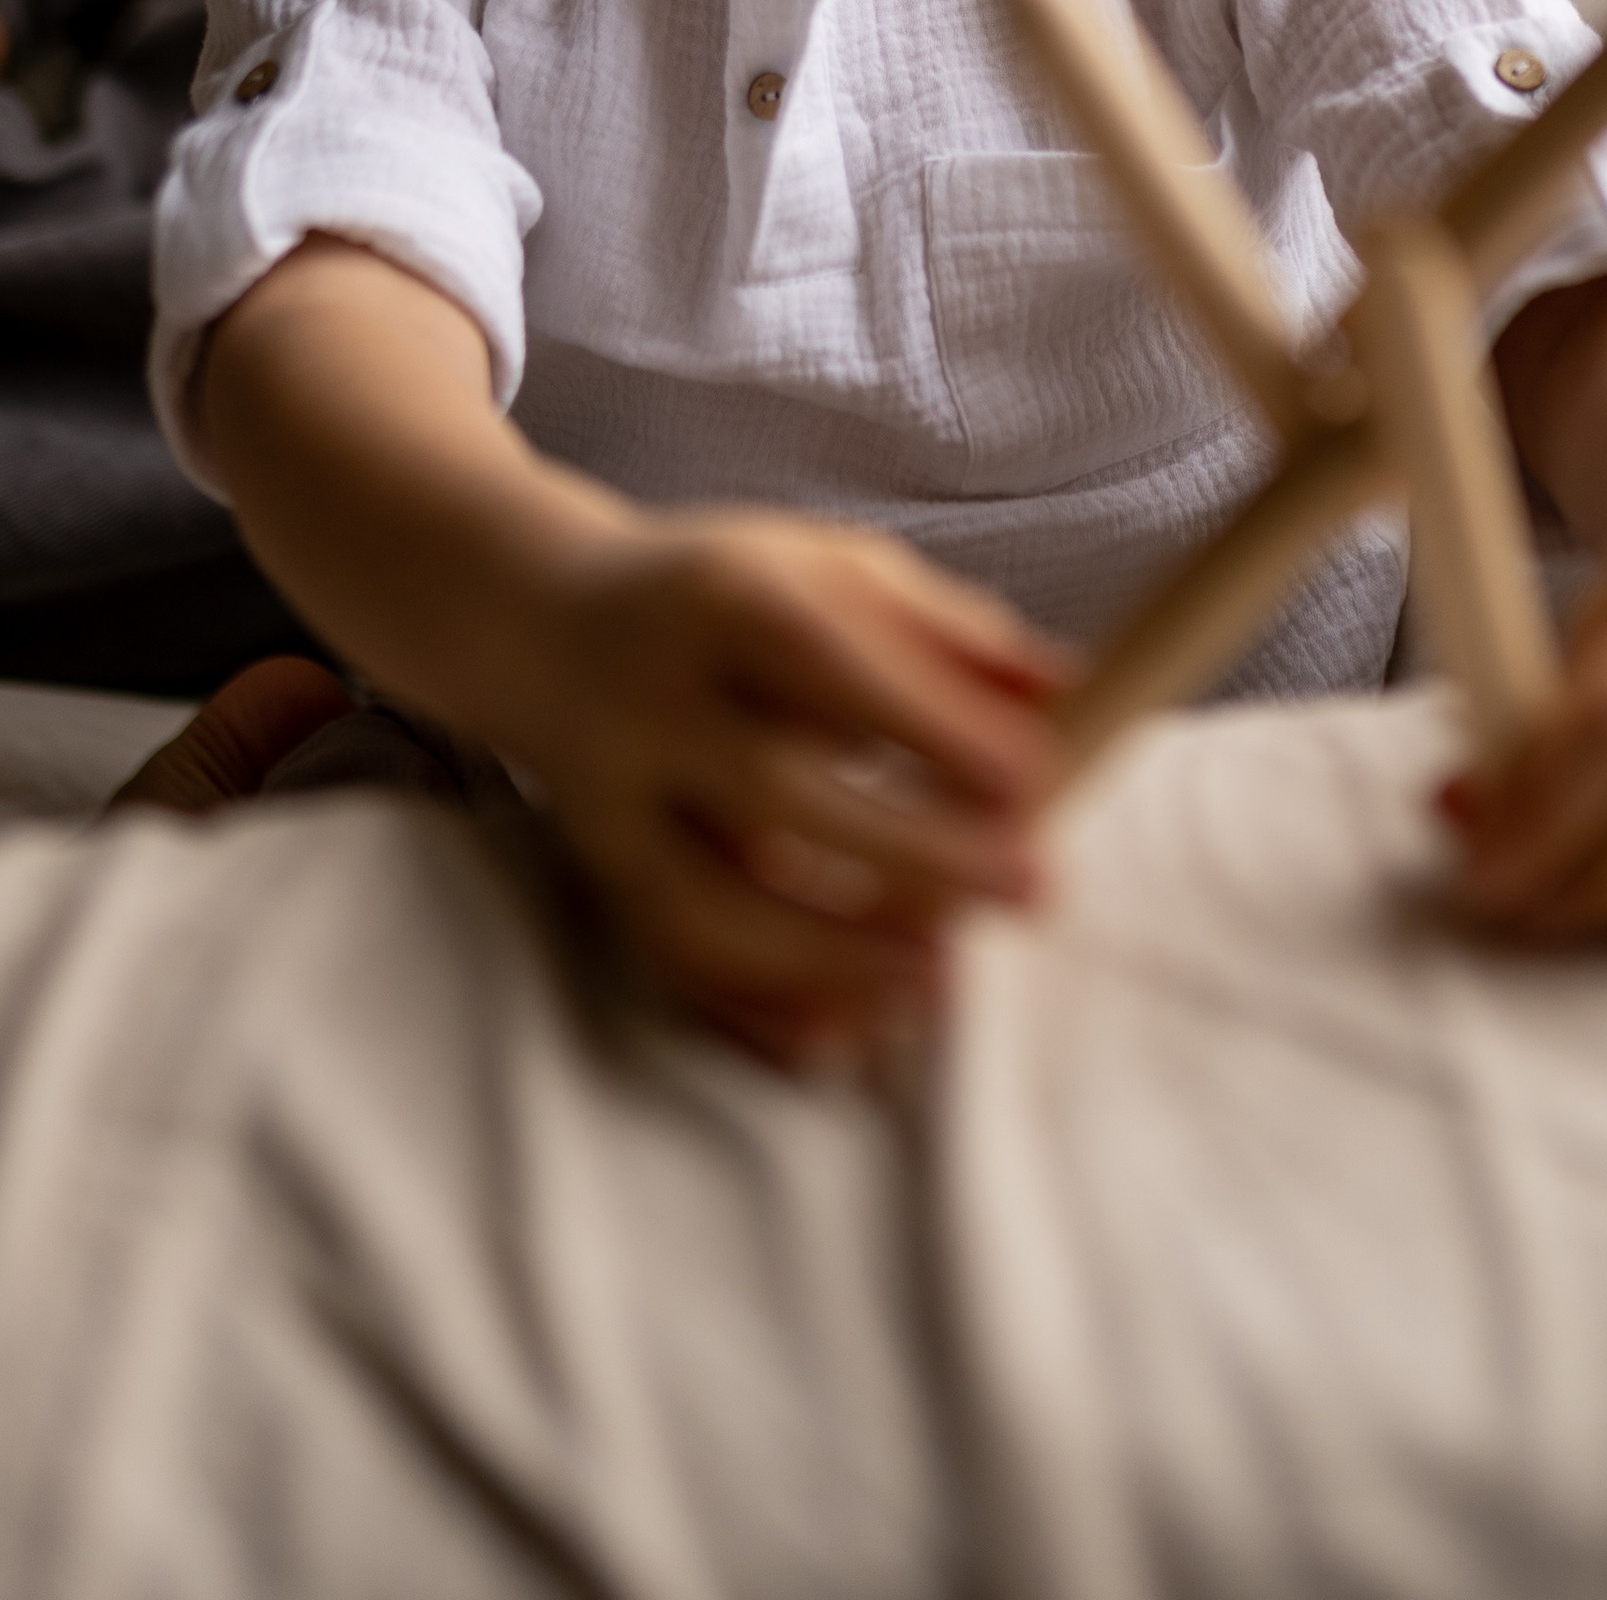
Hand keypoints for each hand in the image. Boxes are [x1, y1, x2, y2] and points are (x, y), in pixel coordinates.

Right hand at [513, 511, 1070, 1065]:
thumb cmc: (727, 597)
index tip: (1031, 777)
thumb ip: (943, 627)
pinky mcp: (601, 881)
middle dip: (910, 852)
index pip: (824, 662)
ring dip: (831, 956)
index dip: (930, 722)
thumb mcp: (828, 568)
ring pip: (706, 903)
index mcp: (718, 599)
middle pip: (770, 791)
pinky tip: (842, 1038)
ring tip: (943, 980)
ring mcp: (611, 803)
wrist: (543, 623)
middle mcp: (650, 703)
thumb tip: (1063, 688)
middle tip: (1028, 887)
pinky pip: (669, 965)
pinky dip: (753, 1014)